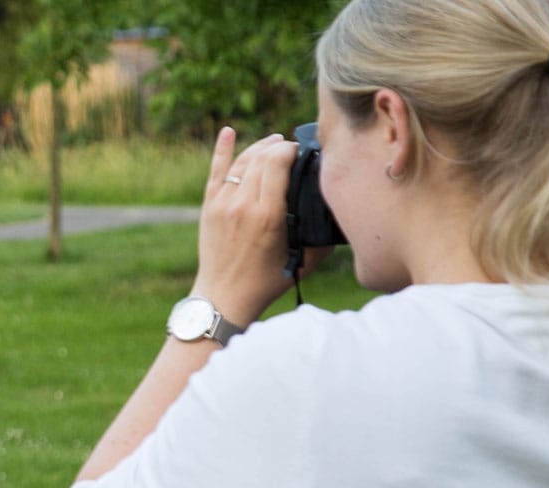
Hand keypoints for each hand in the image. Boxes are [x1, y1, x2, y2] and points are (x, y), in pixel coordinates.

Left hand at [190, 128, 327, 327]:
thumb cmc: (268, 280)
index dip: (292, 151)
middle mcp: (243, 205)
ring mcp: (223, 204)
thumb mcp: (305, 259)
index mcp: (268, 216)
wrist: (225, 295)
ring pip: (242, 162)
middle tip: (293, 148)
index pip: (279, 165)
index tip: (303, 151)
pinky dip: (222, 149)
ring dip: (260, 147)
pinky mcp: (209, 207)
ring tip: (274, 142)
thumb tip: (339, 210)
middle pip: (262, 159)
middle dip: (280, 147)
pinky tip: (229, 131)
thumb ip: (323, 234)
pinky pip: (215, 171)